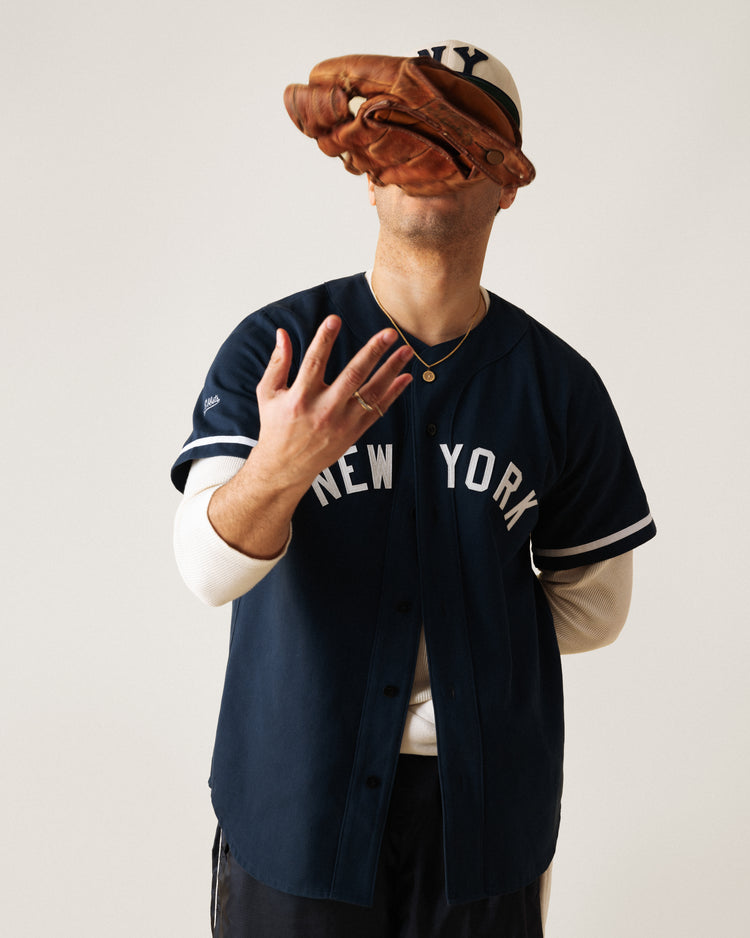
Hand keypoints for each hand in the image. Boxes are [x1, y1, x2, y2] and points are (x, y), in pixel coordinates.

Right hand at [250, 315, 412, 494]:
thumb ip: (277, 363)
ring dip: (391, 370)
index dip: (324, 340)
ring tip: (406, 350)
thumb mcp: (268, 394)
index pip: (314, 362)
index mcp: (300, 398)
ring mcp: (342, 423)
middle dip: (372, 352)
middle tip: (389, 332)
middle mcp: (323, 410)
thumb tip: (282, 333)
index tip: (335, 319)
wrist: (286, 466)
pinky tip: (405, 377)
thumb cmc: (275, 425)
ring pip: (371, 393)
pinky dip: (393, 394)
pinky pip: (378, 411)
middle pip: (352, 376)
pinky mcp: (353, 433)